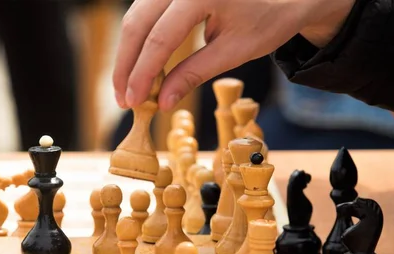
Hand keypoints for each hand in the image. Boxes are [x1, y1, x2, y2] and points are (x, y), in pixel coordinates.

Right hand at [113, 0, 354, 110]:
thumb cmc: (270, 17)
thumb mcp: (235, 51)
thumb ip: (194, 73)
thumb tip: (162, 101)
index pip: (160, 37)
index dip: (142, 73)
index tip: (133, 101)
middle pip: (137, 22)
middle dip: (126, 65)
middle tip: (123, 98)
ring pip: (136, 16)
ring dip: (128, 53)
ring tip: (128, 86)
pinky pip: (146, 11)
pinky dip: (140, 40)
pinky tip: (139, 65)